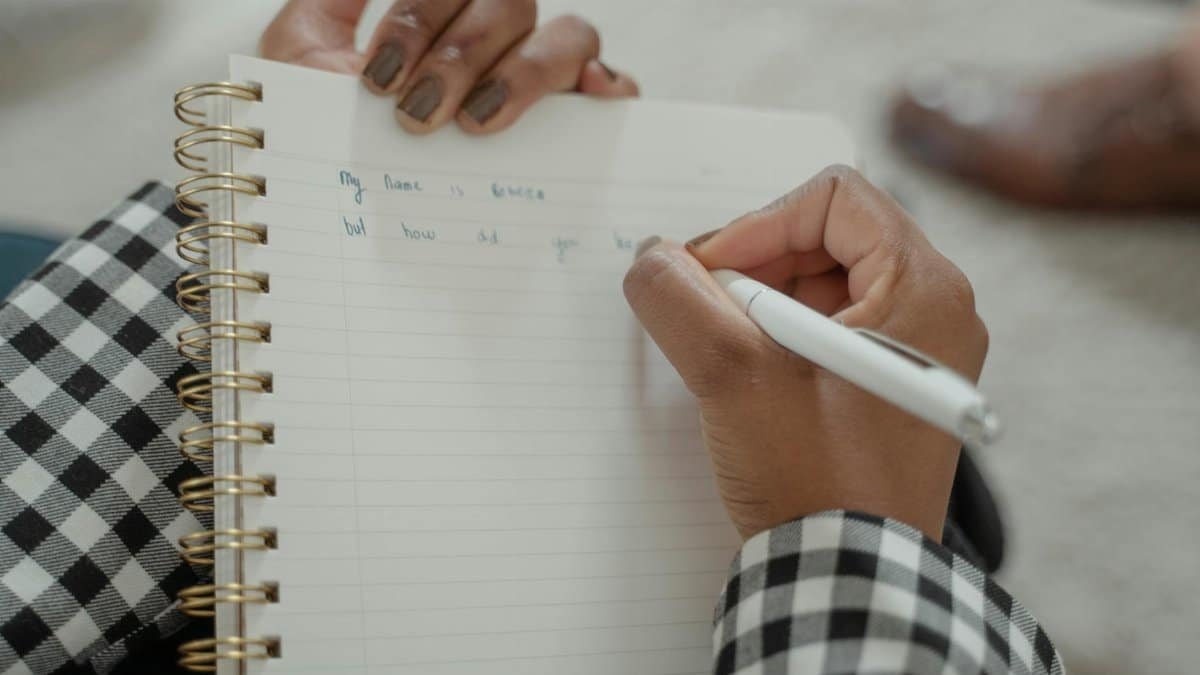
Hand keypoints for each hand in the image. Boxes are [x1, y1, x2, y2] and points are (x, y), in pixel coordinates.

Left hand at [260, 0, 637, 132]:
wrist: (338, 214)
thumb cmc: (323, 139)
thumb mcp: (302, 61)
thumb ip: (328, 1)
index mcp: (437, 14)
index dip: (418, 20)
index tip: (378, 81)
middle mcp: (492, 37)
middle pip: (509, 2)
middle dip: (459, 56)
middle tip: (418, 115)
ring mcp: (539, 73)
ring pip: (567, 33)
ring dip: (521, 74)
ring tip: (477, 124)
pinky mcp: (576, 120)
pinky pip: (613, 78)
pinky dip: (607, 82)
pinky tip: (590, 98)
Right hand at [623, 166, 987, 539]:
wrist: (851, 581)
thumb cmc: (819, 483)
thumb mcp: (732, 374)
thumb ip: (679, 297)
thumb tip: (653, 259)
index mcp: (926, 288)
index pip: (834, 196)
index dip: (757, 222)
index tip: (708, 271)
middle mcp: (935, 310)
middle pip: (828, 237)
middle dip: (755, 266)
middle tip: (707, 310)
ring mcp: (916, 352)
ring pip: (823, 284)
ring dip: (760, 304)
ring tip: (724, 352)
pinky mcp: (889, 387)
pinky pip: (828, 329)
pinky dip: (778, 337)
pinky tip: (746, 376)